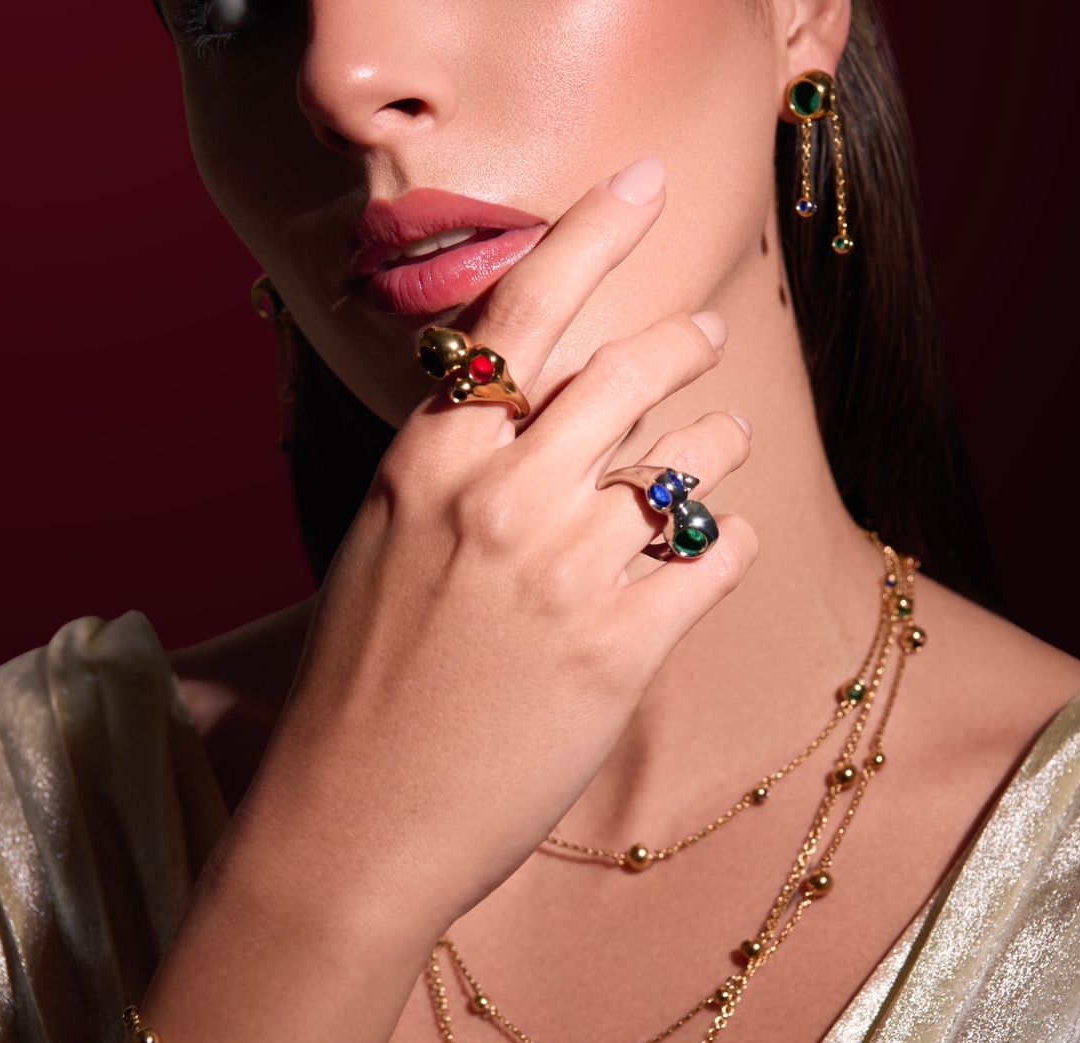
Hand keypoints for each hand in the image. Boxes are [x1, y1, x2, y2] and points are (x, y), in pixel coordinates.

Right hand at [256, 159, 756, 926]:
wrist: (354, 821)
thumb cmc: (361, 685)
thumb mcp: (387, 547)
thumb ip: (457, 471)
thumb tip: (537, 420)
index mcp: (431, 461)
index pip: (522, 310)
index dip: (590, 233)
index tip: (640, 183)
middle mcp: (502, 496)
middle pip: (627, 369)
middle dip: (682, 339)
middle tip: (706, 329)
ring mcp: (567, 570)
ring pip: (687, 461)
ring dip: (714, 440)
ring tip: (722, 436)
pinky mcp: (622, 647)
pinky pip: (713, 556)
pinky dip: (725, 543)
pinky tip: (715, 550)